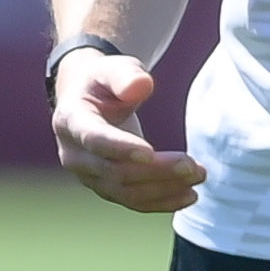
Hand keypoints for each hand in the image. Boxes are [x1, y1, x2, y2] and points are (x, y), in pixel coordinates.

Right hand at [51, 49, 207, 213]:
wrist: (89, 100)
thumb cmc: (104, 82)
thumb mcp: (112, 68)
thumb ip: (125, 75)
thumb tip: (141, 86)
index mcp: (71, 120)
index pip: (93, 139)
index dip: (120, 147)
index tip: (150, 152)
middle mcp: (74, 155)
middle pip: (114, 171)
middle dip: (156, 171)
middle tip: (192, 166)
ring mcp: (88, 176)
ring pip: (125, 192)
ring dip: (164, 189)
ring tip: (198, 177)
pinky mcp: (106, 187)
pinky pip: (133, 201)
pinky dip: (161, 202)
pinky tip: (188, 195)